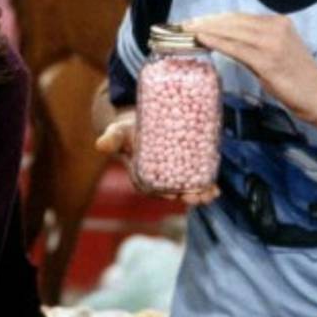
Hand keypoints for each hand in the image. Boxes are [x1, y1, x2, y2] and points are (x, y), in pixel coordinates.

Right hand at [97, 112, 219, 204]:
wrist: (142, 121)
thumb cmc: (128, 130)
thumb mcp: (118, 133)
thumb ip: (112, 139)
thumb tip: (101, 144)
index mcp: (143, 176)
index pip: (154, 189)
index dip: (165, 193)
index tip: (175, 196)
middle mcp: (159, 179)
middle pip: (174, 191)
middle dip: (187, 195)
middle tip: (198, 195)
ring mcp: (174, 174)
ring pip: (188, 187)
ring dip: (200, 193)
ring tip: (212, 194)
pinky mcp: (186, 166)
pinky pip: (196, 178)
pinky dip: (206, 183)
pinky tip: (216, 189)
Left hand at [183, 13, 316, 126]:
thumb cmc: (298, 81)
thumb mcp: (275, 55)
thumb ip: (253, 45)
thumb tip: (225, 42)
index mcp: (278, 23)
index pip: (239, 17)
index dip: (214, 18)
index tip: (194, 21)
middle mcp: (275, 26)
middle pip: (232, 20)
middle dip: (205, 21)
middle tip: (182, 24)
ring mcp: (272, 41)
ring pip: (231, 30)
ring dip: (206, 29)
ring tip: (185, 31)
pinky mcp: (268, 59)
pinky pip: (235, 47)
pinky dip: (216, 41)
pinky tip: (201, 39)